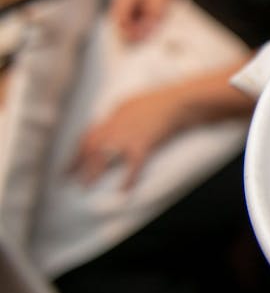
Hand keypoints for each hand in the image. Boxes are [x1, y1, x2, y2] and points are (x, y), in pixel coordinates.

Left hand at [71, 87, 185, 189]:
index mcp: (113, 116)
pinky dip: (128, 178)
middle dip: (78, 163)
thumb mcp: (132, 104)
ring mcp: (129, 135)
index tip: (68, 167)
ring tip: (86, 185)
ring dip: (92, 171)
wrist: (178, 102)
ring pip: (103, 154)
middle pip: (90, 146)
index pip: (88, 136)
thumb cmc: (160, 102)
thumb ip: (119, 116)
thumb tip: (110, 126)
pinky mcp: (144, 143)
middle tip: (70, 180)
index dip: (76, 153)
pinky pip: (133, 164)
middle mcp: (116, 126)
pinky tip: (124, 190)